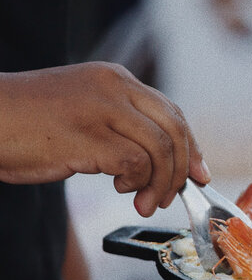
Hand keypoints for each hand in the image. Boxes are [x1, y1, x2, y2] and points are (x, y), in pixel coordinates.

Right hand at [0, 62, 209, 216]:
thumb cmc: (25, 123)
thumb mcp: (81, 111)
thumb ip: (117, 123)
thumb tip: (157, 159)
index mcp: (114, 78)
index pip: (171, 111)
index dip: (191, 146)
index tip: (197, 173)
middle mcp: (113, 87)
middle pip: (175, 128)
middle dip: (182, 169)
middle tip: (172, 195)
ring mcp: (101, 109)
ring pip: (161, 149)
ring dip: (160, 183)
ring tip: (144, 201)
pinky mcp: (88, 136)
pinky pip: (135, 163)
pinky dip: (137, 182)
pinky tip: (121, 189)